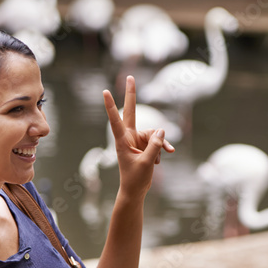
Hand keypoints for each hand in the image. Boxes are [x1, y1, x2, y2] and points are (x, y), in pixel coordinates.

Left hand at [104, 76, 174, 199]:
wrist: (136, 190)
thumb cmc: (135, 178)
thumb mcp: (147, 162)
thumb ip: (155, 145)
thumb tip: (162, 129)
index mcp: (122, 140)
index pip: (116, 119)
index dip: (111, 106)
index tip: (105, 92)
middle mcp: (129, 137)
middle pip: (132, 112)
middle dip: (132, 95)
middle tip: (130, 77)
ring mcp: (137, 140)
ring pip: (153, 134)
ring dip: (160, 146)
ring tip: (158, 160)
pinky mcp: (145, 145)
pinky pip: (157, 142)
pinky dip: (160, 151)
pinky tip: (158, 162)